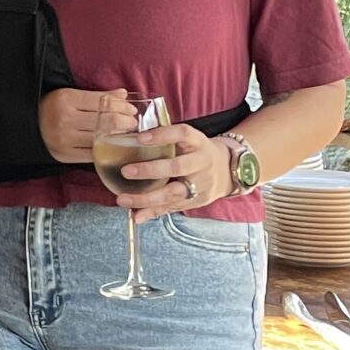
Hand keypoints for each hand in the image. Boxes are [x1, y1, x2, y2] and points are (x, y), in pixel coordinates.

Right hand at [39, 87, 138, 165]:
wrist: (28, 126)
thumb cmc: (51, 108)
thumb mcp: (70, 95)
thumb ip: (97, 96)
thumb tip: (123, 94)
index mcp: (66, 99)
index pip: (102, 103)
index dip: (121, 106)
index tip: (130, 109)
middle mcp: (64, 119)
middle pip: (105, 121)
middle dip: (125, 121)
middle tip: (133, 122)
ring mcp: (64, 139)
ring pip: (101, 138)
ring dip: (119, 136)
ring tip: (126, 133)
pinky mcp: (64, 155)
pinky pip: (92, 154)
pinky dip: (106, 150)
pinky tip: (114, 145)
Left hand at [114, 120, 228, 214]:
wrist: (226, 170)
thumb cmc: (195, 151)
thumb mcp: (188, 140)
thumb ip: (165, 139)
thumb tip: (129, 137)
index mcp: (198, 142)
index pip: (182, 134)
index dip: (162, 135)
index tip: (140, 138)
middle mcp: (202, 162)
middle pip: (178, 167)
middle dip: (150, 170)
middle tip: (126, 171)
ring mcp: (202, 183)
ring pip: (174, 193)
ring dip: (147, 198)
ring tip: (123, 200)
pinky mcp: (198, 200)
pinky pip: (173, 207)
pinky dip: (153, 212)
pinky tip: (136, 215)